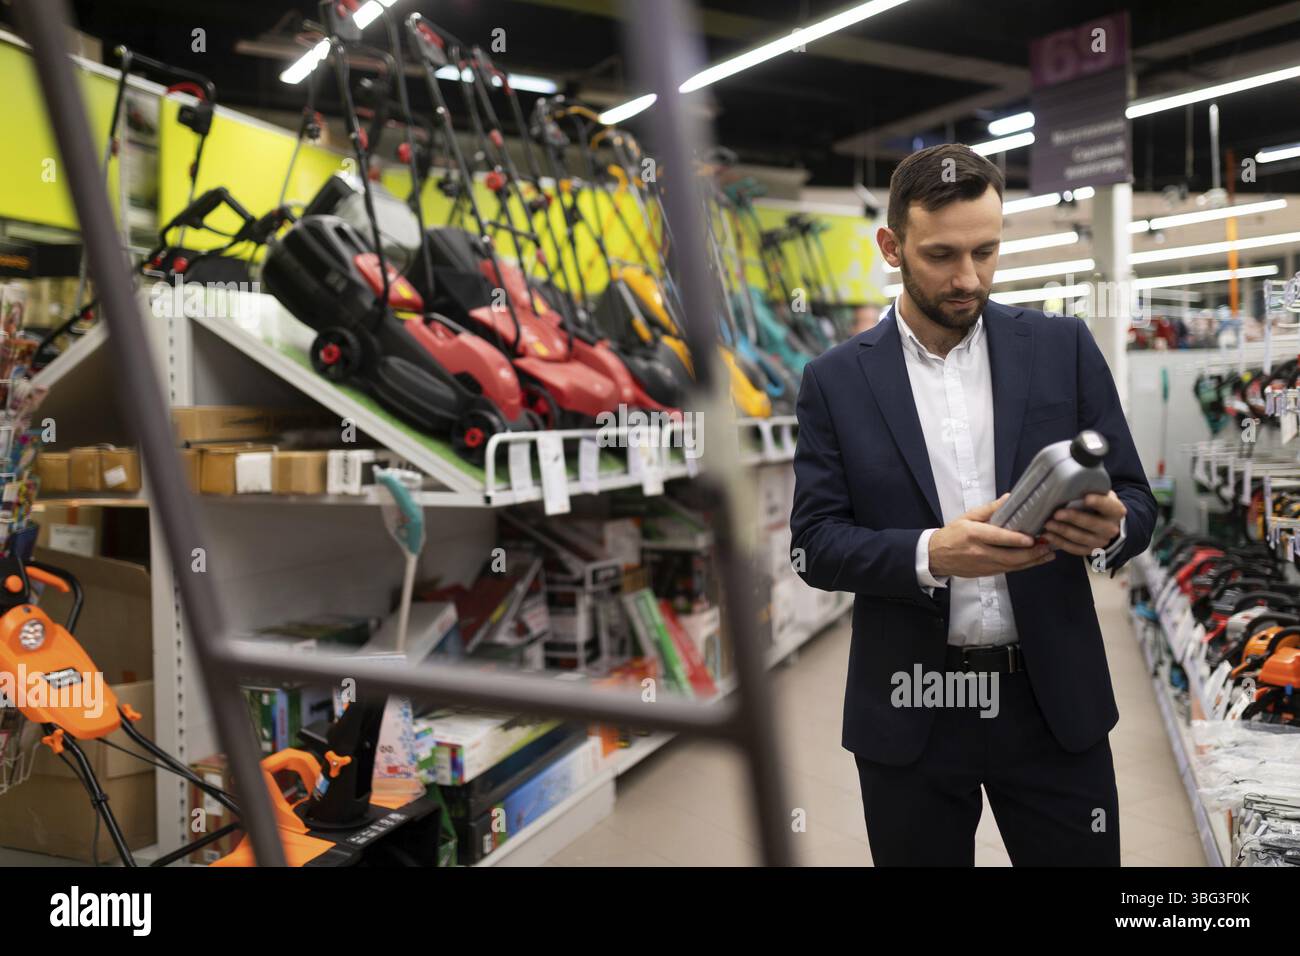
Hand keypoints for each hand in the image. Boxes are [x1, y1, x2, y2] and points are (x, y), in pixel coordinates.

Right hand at [928, 493, 1055, 577]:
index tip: (1032, 538)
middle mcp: (979, 552)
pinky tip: (1035, 560)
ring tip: (1048, 554)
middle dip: (1031, 553)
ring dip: (1032, 561)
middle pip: (1009, 556)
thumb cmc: (953, 534)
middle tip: (1047, 546)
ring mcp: (984, 565)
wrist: (936, 556)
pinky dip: (1024, 566)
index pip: (997, 538)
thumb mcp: (968, 517)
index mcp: (973, 535)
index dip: (1016, 540)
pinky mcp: (987, 573)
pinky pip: (1009, 570)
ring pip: (1012, 566)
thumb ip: (990, 509)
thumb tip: (1009, 498)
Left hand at [1040, 491, 1125, 556]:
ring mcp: (1101, 541)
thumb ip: (1093, 489)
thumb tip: (1074, 475)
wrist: (1108, 524)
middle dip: (1073, 518)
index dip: (1098, 502)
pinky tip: (1048, 535)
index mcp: (1116, 511)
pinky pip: (1074, 548)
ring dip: (1062, 531)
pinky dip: (1059, 542)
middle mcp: (1111, 528)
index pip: (1108, 506)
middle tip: (1057, 513)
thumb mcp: (1102, 495)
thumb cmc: (1099, 505)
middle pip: (1092, 524)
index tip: (1086, 498)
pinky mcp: (1090, 550)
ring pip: (1081, 538)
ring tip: (1048, 524)